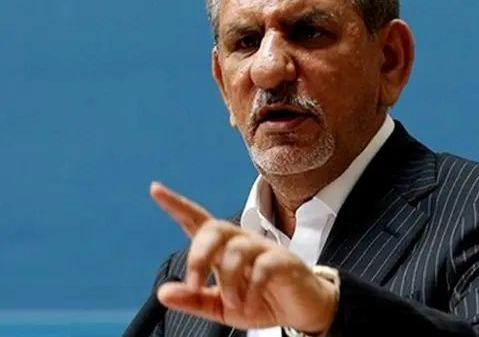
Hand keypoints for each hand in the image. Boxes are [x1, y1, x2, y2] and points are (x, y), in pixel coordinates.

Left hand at [149, 181, 337, 332]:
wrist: (301, 311)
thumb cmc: (260, 301)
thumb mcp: (220, 307)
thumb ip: (194, 299)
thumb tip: (163, 293)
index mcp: (223, 249)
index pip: (198, 221)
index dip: (177, 205)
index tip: (155, 190)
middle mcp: (242, 242)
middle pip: (215, 228)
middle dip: (199, 254)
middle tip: (194, 284)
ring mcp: (264, 249)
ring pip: (237, 249)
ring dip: (228, 280)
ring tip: (232, 302)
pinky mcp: (284, 261)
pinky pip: (263, 267)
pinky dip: (251, 289)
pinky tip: (250, 303)